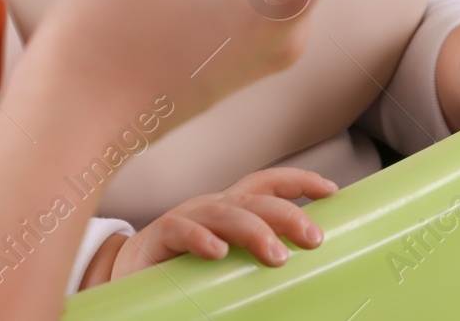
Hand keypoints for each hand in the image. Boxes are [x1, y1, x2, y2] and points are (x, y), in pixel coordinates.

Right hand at [92, 168, 337, 285]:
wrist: (127, 274)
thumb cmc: (184, 266)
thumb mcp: (227, 261)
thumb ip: (255, 261)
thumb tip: (300, 278)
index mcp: (230, 208)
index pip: (267, 184)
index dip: (299, 181)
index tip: (332, 190)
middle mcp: (211, 206)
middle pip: (254, 199)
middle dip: (287, 213)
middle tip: (314, 238)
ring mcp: (184, 219)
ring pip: (224, 214)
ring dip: (254, 231)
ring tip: (277, 255)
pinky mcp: (158, 238)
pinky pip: (179, 231)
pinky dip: (200, 240)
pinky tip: (218, 253)